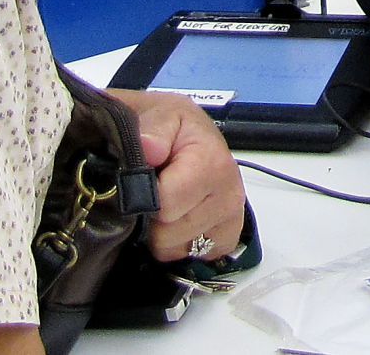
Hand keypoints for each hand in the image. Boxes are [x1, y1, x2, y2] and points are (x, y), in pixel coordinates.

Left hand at [108, 89, 245, 261]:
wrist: (186, 131)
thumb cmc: (171, 125)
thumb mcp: (158, 113)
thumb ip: (151, 129)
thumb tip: (148, 148)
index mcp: (214, 162)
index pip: (165, 206)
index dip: (140, 197)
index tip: (138, 179)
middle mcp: (230, 193)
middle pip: (168, 234)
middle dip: (149, 216)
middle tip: (149, 189)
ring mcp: (231, 218)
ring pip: (175, 249)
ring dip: (160, 230)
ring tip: (161, 199)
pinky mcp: (228, 237)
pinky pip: (190, 256)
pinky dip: (177, 241)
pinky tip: (176, 214)